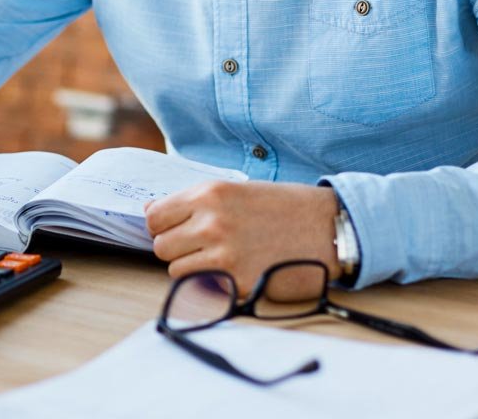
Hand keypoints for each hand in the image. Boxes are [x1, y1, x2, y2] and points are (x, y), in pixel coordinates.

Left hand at [145, 179, 340, 298]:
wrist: (325, 228)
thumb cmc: (282, 206)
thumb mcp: (236, 189)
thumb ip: (194, 200)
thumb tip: (151, 209)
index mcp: (209, 193)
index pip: (154, 215)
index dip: (161, 224)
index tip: (173, 228)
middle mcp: (211, 221)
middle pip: (161, 245)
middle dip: (175, 246)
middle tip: (197, 245)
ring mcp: (222, 254)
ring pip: (175, 269)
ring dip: (189, 266)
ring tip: (216, 257)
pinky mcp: (236, 282)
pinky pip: (199, 288)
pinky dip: (206, 283)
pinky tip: (228, 271)